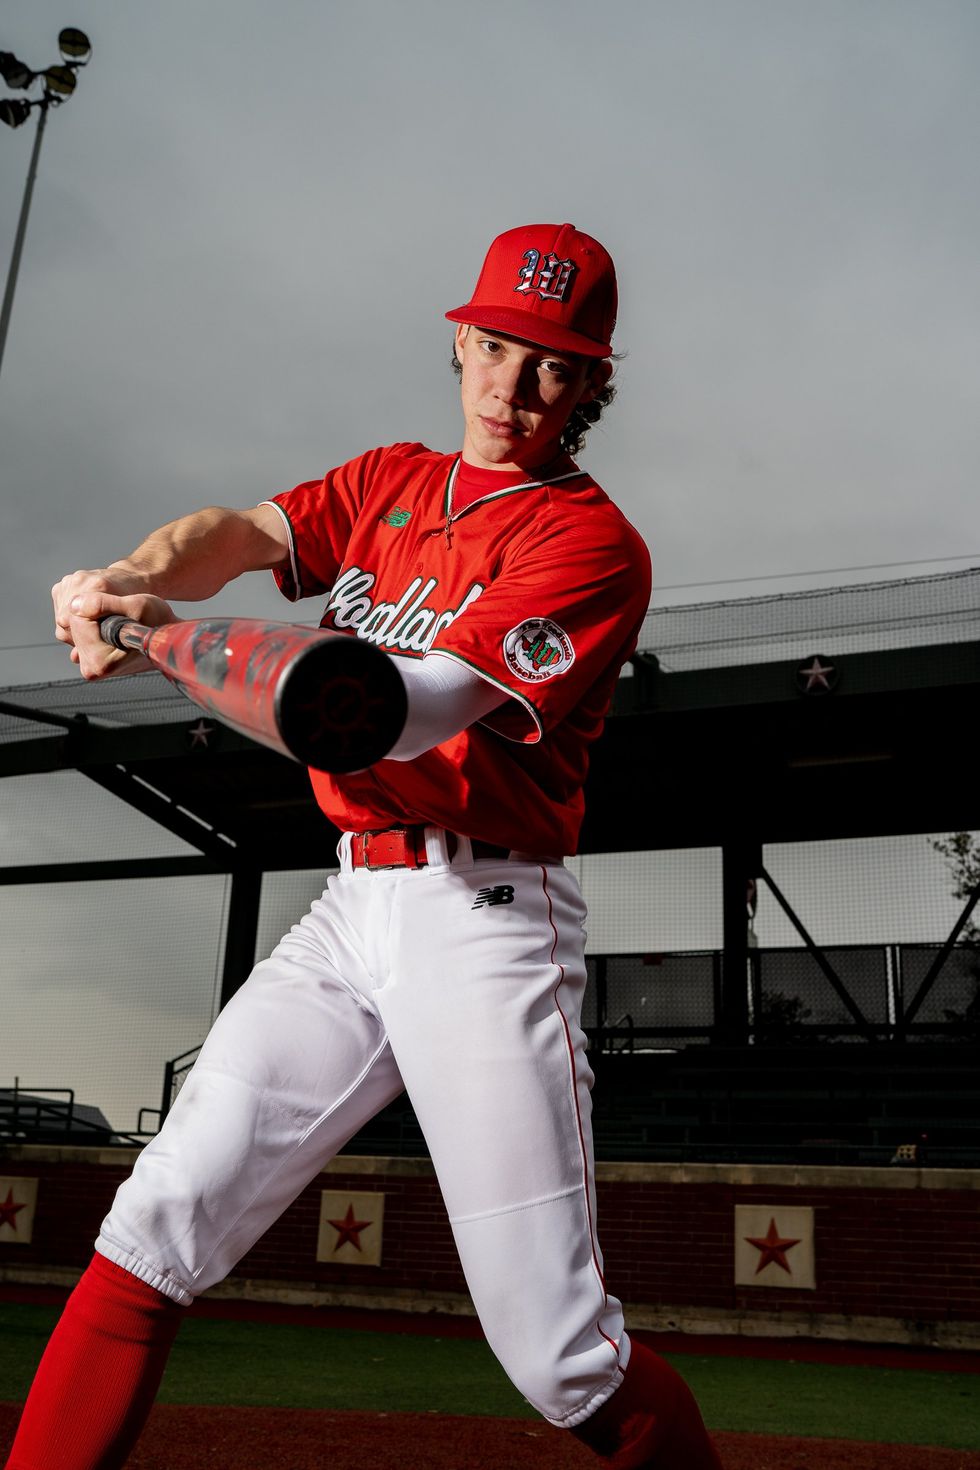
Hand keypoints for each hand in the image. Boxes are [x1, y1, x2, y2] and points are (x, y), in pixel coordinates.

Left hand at [52, 569, 176, 678]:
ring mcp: (90, 667)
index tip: (117, 607)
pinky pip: (79, 633)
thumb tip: (74, 605)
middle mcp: (92, 669)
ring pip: (75, 628)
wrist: (167, 638)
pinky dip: (91, 623)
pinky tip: (111, 626)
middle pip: (73, 626)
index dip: (96, 605)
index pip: (77, 619)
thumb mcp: (137, 605)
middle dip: (92, 613)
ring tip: (118, 621)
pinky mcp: (89, 662)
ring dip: (91, 616)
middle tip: (120, 615)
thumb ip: (104, 603)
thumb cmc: (159, 622)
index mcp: (100, 662)